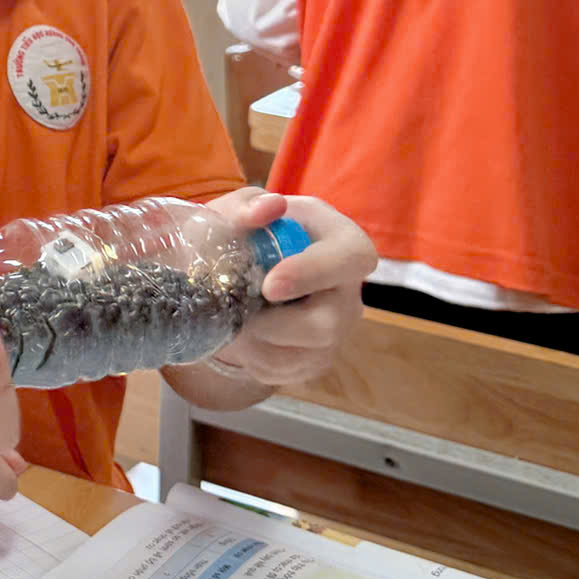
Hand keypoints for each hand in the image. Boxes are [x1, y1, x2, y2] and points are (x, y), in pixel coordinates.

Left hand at [200, 188, 376, 387]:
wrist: (241, 274)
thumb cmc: (250, 234)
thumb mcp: (242, 211)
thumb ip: (247, 205)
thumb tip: (265, 209)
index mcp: (344, 244)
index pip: (349, 259)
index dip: (312, 274)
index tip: (270, 286)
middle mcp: (348, 293)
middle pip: (326, 324)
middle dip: (274, 326)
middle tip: (236, 316)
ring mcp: (336, 332)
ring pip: (303, 355)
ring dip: (256, 345)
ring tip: (229, 324)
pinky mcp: (316, 361)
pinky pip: (285, 372)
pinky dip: (252, 360)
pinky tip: (240, 338)